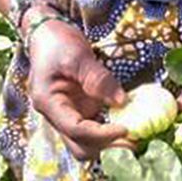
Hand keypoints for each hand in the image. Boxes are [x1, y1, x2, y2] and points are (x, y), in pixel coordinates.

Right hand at [27, 19, 131, 160]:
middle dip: (106, 147)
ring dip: (109, 143)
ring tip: (134, 136)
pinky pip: (94, 129)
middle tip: (134, 141)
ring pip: (86, 142)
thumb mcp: (78, 56)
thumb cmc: (57, 42)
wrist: (46, 34)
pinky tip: (128, 124)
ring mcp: (68, 114)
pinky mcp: (78, 110)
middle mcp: (56, 115)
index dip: (101, 134)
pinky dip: (109, 131)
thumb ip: (98, 79)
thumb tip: (121, 101)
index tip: (126, 129)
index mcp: (49, 102)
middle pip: (79, 146)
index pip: (75, 129)